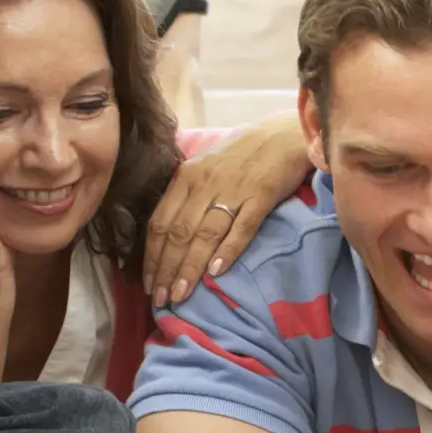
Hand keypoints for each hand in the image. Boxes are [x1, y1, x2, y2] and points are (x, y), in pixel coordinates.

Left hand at [143, 118, 313, 307]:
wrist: (284, 133)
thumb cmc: (242, 154)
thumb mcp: (205, 167)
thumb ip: (186, 196)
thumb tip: (167, 235)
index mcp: (187, 176)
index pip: (160, 222)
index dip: (152, 256)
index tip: (148, 284)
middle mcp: (205, 182)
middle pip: (179, 232)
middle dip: (166, 269)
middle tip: (162, 299)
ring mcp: (234, 189)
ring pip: (205, 234)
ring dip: (190, 267)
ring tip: (182, 294)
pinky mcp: (262, 194)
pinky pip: (242, 226)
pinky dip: (227, 250)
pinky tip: (215, 272)